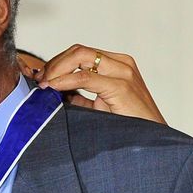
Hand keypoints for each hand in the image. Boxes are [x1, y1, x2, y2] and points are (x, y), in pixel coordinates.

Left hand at [31, 44, 166, 124]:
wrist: (153, 142)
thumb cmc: (127, 126)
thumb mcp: (98, 107)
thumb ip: (78, 97)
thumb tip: (52, 92)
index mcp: (117, 64)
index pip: (80, 53)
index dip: (56, 63)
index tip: (41, 78)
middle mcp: (121, 63)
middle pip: (78, 51)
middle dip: (53, 64)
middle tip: (39, 80)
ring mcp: (123, 72)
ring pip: (80, 56)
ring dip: (56, 69)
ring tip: (44, 85)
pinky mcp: (121, 86)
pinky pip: (85, 77)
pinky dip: (64, 80)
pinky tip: (53, 89)